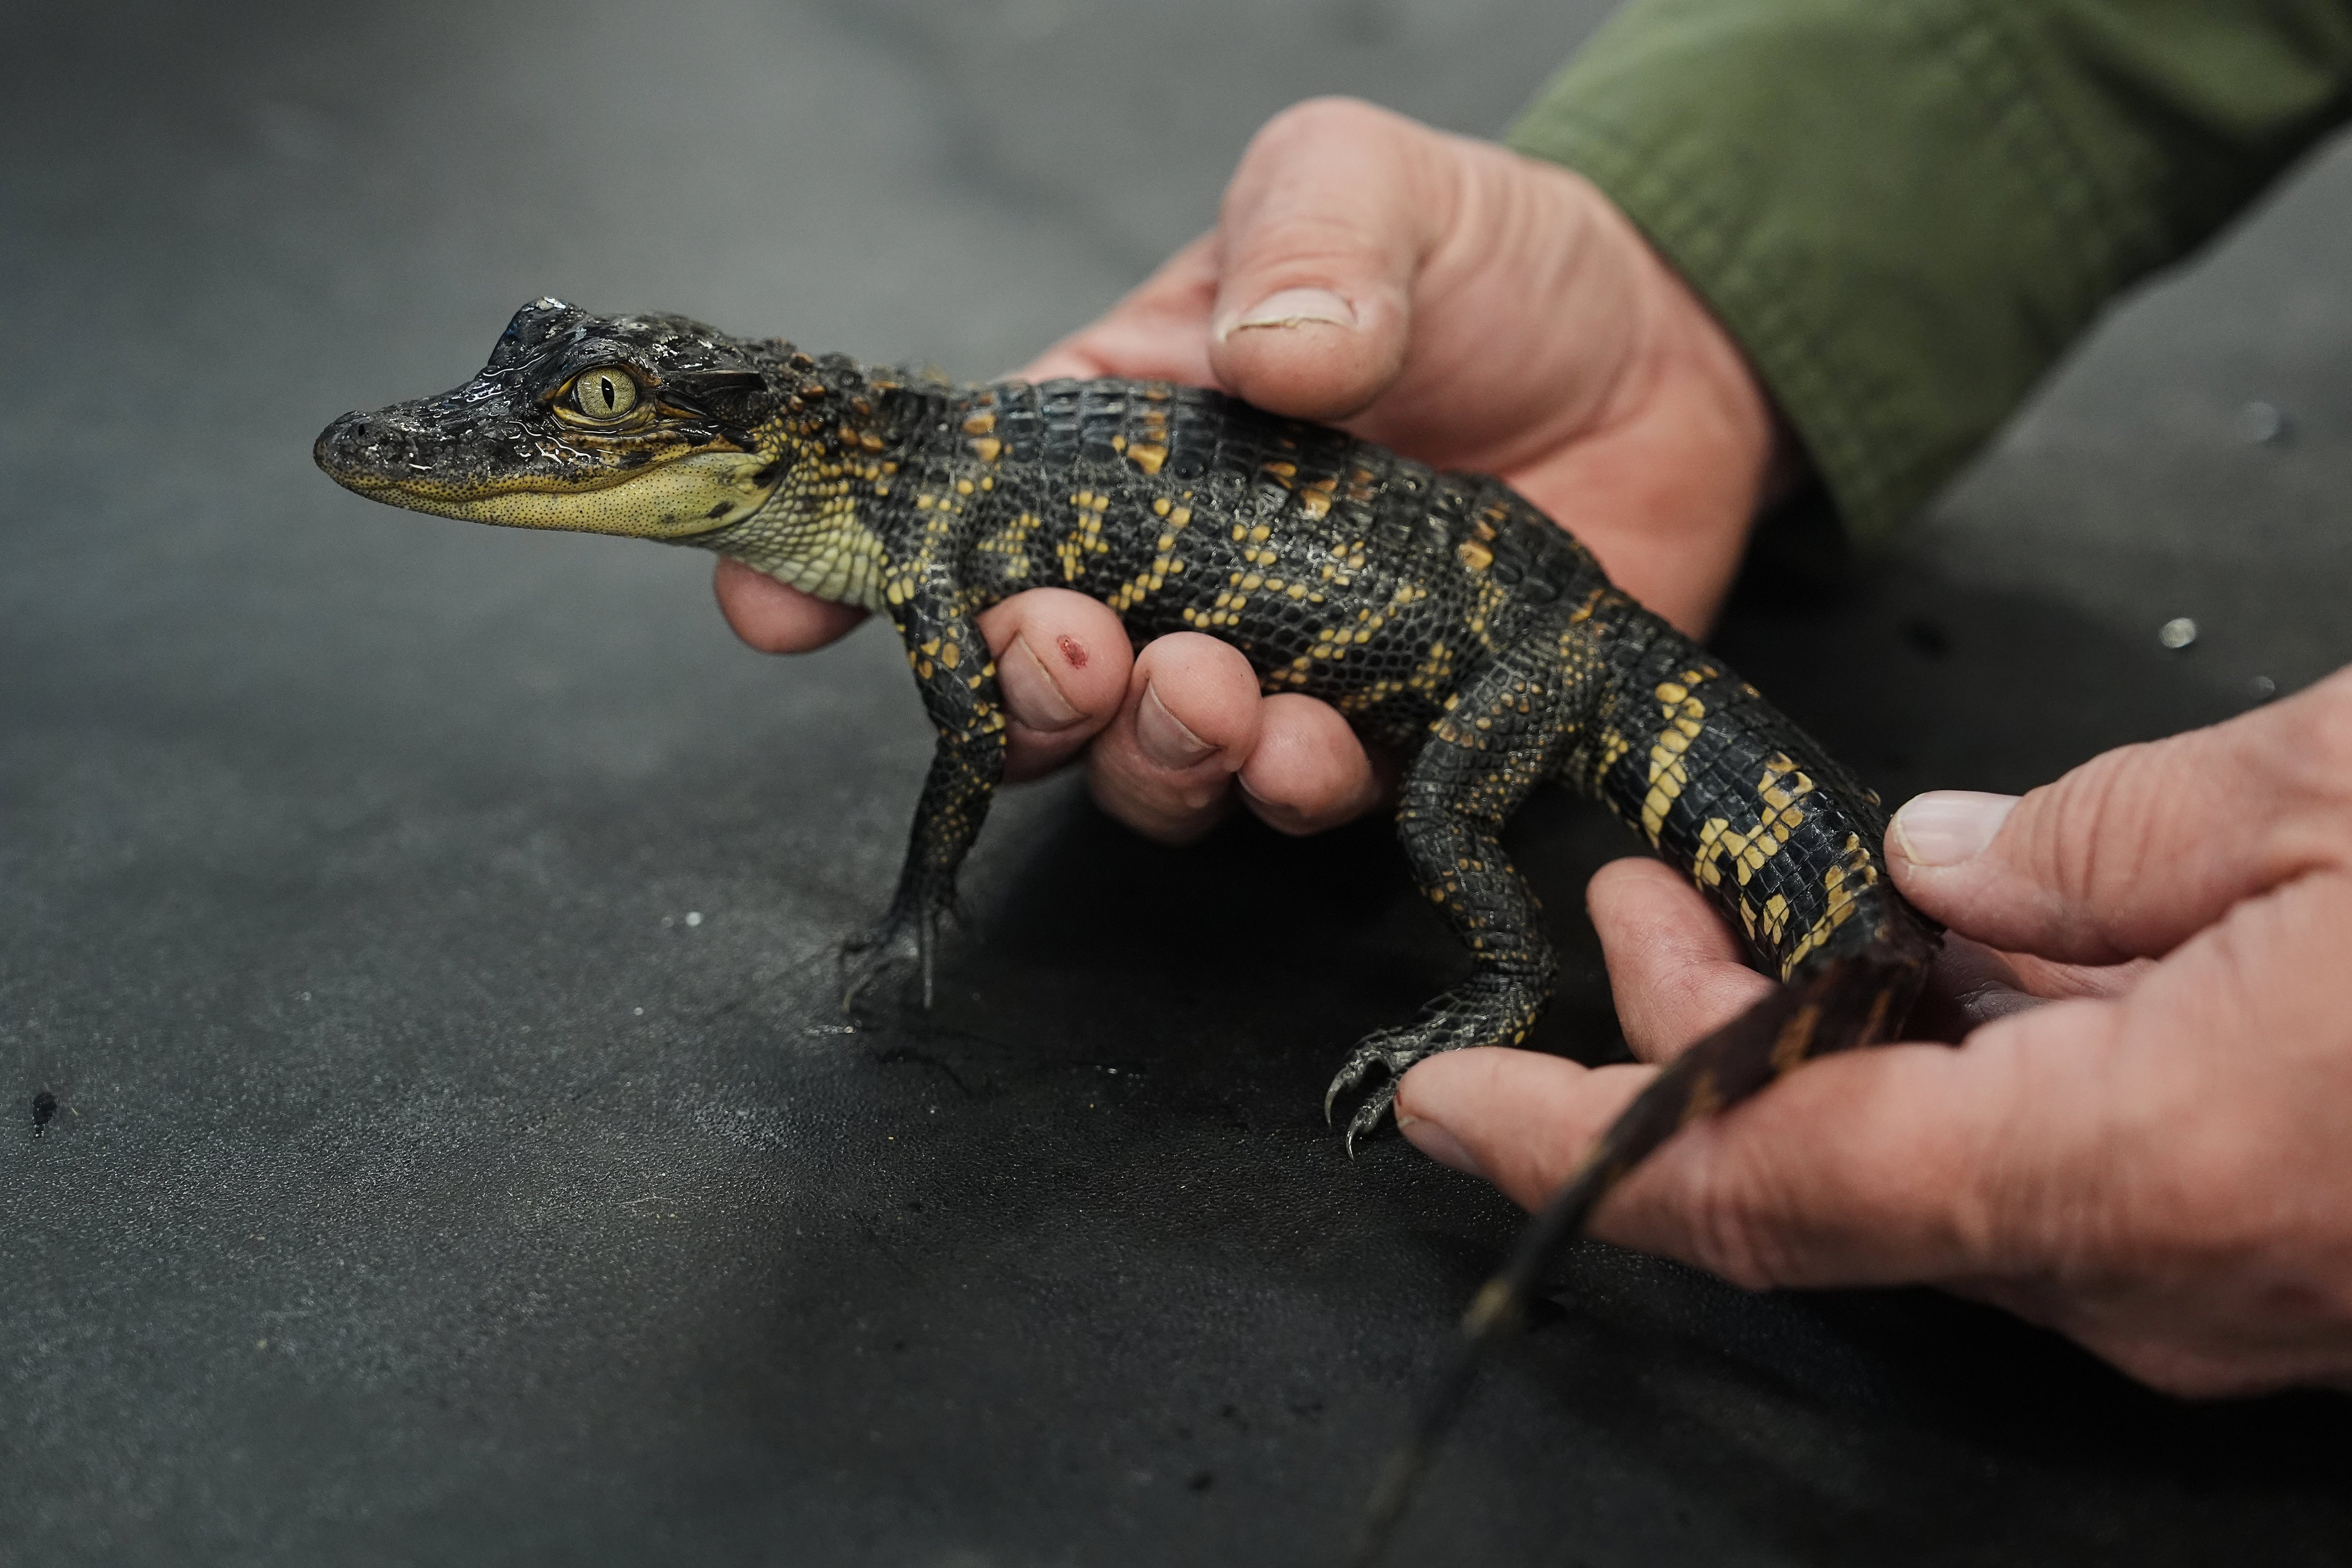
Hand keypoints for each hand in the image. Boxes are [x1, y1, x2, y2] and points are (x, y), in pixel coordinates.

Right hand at [716, 97, 1781, 842]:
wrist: (1666, 360)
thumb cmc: (1488, 259)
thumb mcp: (1372, 185)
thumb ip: (1306, 237)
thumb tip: (1266, 354)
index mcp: (1114, 438)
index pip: (948, 511)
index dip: (850, 569)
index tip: (778, 608)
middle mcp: (1169, 570)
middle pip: (1031, 675)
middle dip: (1027, 689)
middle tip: (1073, 652)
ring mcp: (1271, 662)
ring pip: (1146, 762)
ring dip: (1156, 753)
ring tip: (1214, 697)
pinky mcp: (1382, 732)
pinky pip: (1294, 800)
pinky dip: (1291, 791)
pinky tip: (1322, 748)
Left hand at [1394, 666, 2351, 1395]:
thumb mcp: (2341, 802)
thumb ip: (2107, 836)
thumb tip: (1944, 860)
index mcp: (2146, 1161)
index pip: (1762, 1183)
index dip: (1575, 1144)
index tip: (1447, 1107)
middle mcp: (2162, 1268)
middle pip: (1830, 1178)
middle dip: (1694, 1039)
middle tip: (1630, 900)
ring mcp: (2223, 1283)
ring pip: (1942, 1177)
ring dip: (1825, 1043)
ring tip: (1748, 895)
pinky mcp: (2274, 1256)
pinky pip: (2063, 1176)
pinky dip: (1963, 1074)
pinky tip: (1952, 957)